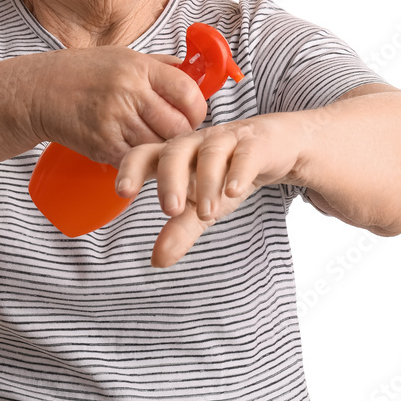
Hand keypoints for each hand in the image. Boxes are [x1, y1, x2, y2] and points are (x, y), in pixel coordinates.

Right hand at [29, 47, 208, 167]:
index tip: (192, 114)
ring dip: (162, 151)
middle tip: (175, 134)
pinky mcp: (103, 146)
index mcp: (139, 68)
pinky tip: (137, 154)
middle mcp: (129, 93)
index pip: (187, 92)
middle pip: (178, 126)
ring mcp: (115, 121)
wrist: (40, 91)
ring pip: (159, 148)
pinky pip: (137, 161)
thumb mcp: (123, 56)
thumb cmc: (84, 72)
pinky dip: (142, 162)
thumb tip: (196, 74)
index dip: (197, 108)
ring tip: (155, 144)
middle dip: (183, 135)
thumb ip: (159, 66)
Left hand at [114, 112, 306, 267]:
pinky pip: (246, 153)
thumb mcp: (203, 205)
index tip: (123, 192)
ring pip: (210, 153)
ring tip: (206, 213)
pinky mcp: (256, 143)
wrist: (277, 148)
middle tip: (169, 209)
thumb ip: (179, 230)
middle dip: (169, 179)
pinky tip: (233, 191)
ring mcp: (226, 140)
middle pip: (174, 151)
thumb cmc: (229, 173)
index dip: (131, 169)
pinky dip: (238, 171)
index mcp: (174, 155)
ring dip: (206, 182)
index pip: (145, 154)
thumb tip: (156, 261)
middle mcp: (195, 143)